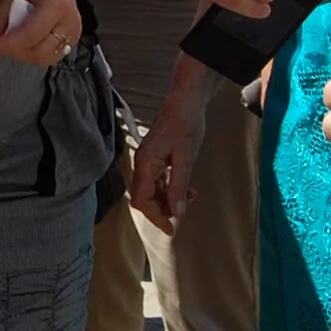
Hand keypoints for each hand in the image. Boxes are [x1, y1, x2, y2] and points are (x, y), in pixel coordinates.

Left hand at [0, 0, 80, 68]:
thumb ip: (0, 15)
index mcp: (57, 3)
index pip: (30, 34)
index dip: (7, 44)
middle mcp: (70, 22)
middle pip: (39, 52)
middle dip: (14, 51)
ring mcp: (74, 33)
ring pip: (44, 59)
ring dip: (22, 55)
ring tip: (9, 40)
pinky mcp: (72, 41)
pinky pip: (49, 56)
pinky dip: (32, 53)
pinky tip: (22, 40)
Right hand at [127, 85, 206, 234]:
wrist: (186, 102)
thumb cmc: (186, 125)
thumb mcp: (185, 158)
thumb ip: (179, 186)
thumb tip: (177, 212)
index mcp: (145, 164)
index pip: (142, 200)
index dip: (155, 217)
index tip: (171, 229)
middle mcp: (142, 164)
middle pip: (144, 198)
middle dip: (160, 210)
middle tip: (179, 218)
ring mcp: (147, 161)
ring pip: (151, 191)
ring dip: (167, 200)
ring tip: (188, 200)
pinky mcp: (155, 157)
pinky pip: (157, 180)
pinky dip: (169, 189)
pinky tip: (186, 190)